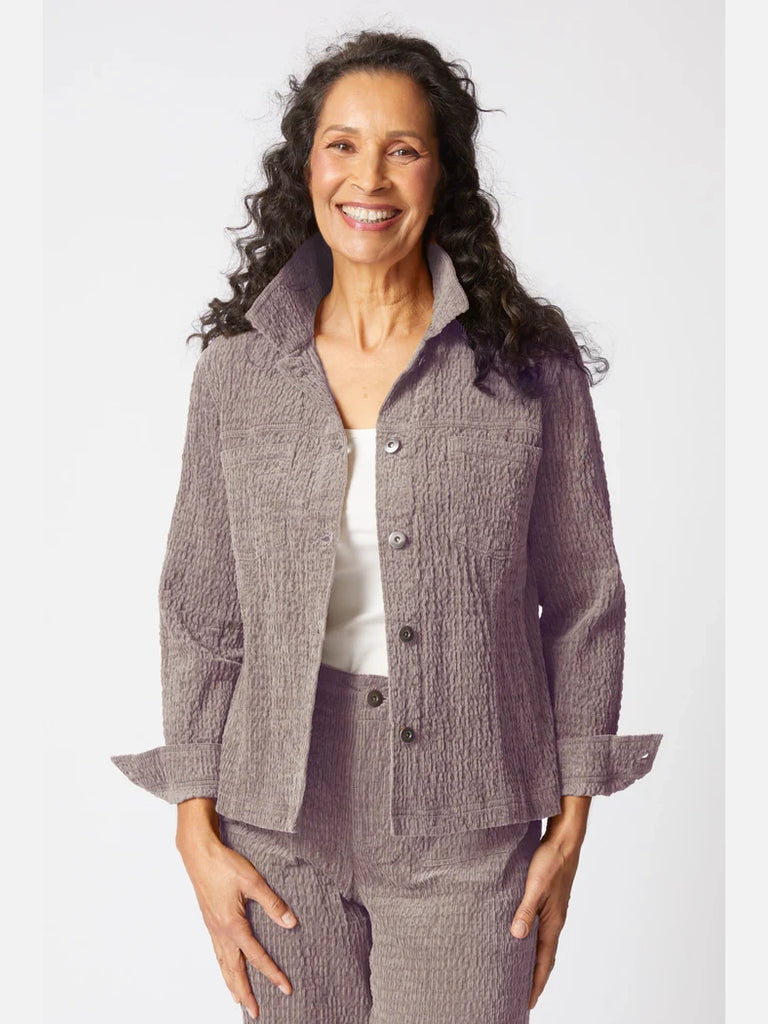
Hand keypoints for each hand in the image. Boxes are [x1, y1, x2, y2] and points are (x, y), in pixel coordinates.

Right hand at [176, 821, 297, 1019]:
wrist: (198, 854)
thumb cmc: (224, 864)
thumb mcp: (253, 881)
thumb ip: (272, 904)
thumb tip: (290, 923)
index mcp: (233, 924)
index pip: (257, 956)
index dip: (273, 973)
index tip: (285, 988)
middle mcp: (220, 931)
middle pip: (234, 970)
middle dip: (246, 992)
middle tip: (255, 1011)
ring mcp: (212, 927)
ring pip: (222, 963)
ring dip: (231, 983)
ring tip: (238, 999)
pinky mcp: (209, 921)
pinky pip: (216, 952)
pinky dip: (222, 966)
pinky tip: (225, 967)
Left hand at [509, 824, 584, 1010]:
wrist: (564, 841)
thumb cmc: (550, 862)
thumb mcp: (534, 886)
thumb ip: (526, 910)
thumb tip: (517, 936)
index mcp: (552, 923)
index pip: (543, 962)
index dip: (535, 983)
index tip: (528, 1003)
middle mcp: (555, 921)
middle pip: (545, 958)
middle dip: (535, 979)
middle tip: (524, 998)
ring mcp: (553, 912)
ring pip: (543, 945)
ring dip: (534, 962)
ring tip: (522, 975)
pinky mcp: (550, 902)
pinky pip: (541, 930)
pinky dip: (533, 943)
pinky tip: (524, 939)